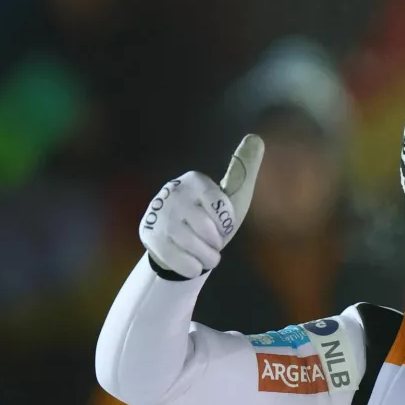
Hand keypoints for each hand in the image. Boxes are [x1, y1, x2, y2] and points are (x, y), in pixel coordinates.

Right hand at [139, 135, 264, 277]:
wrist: (184, 249)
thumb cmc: (213, 221)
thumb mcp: (233, 196)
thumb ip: (244, 169)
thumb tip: (257, 138)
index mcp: (194, 180)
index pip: (220, 205)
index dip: (225, 222)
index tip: (223, 224)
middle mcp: (171, 191)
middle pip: (206, 227)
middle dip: (216, 243)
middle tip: (212, 243)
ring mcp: (156, 212)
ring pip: (191, 244)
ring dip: (206, 258)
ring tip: (205, 255)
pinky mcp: (147, 234)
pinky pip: (176, 258)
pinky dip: (190, 267)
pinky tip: (192, 264)